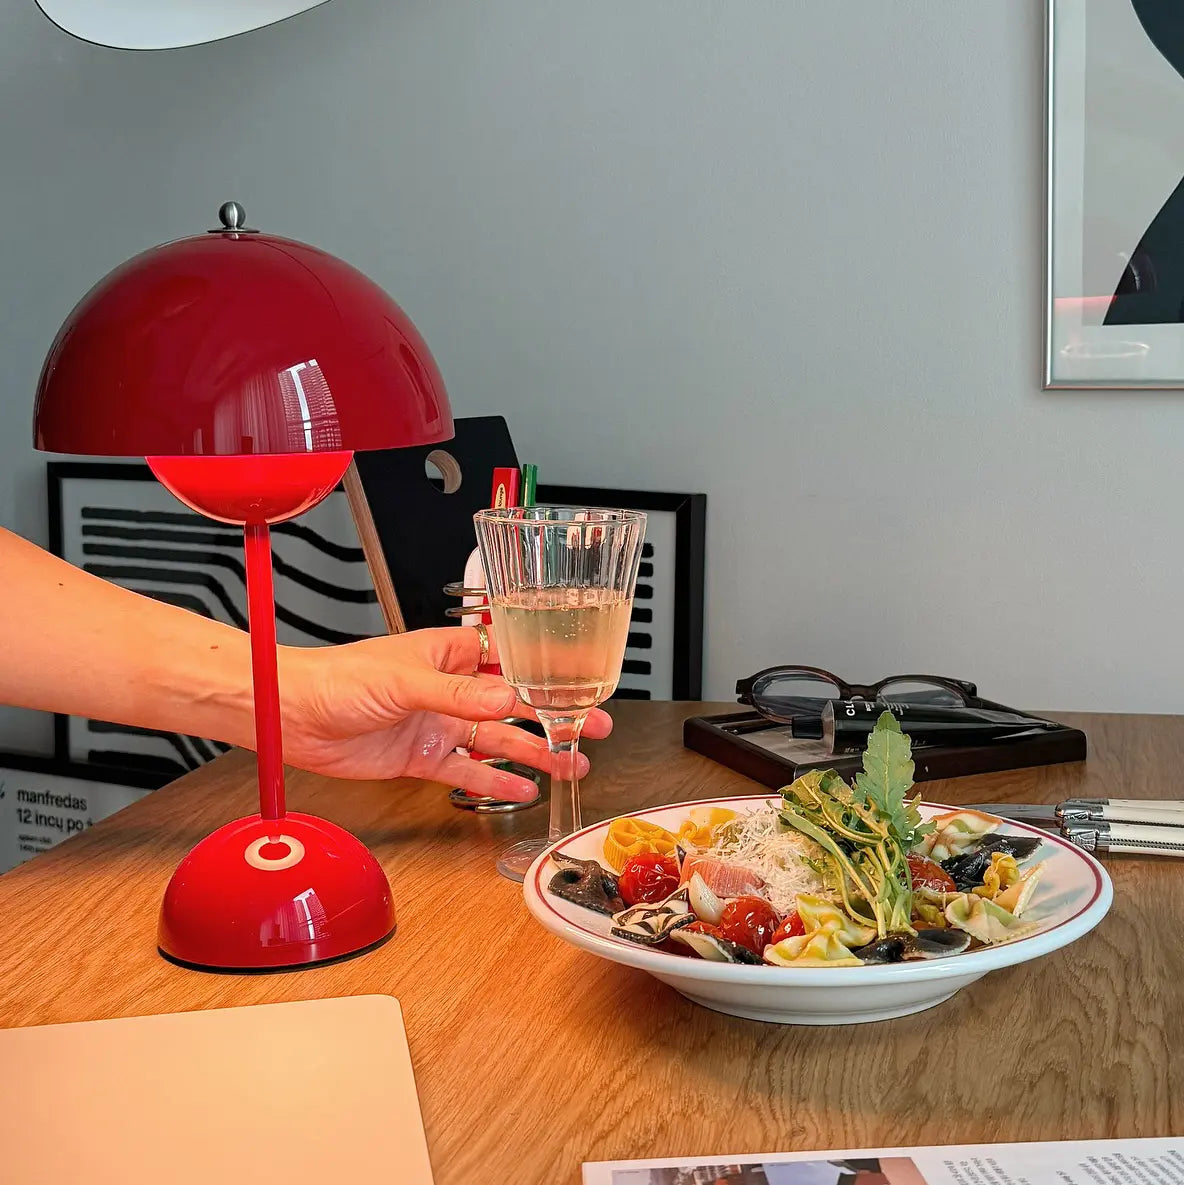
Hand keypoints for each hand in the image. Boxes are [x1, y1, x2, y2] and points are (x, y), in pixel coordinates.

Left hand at [277, 626, 612, 799]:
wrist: (291, 716)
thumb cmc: (336, 678)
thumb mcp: (401, 681)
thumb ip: (455, 694)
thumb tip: (503, 700)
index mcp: (448, 654)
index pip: (509, 659)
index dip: (546, 670)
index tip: (582, 681)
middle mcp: (449, 690)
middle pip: (513, 703)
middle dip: (554, 716)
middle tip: (593, 727)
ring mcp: (438, 725)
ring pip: (497, 740)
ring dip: (533, 753)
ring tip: (571, 766)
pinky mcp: (422, 758)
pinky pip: (468, 771)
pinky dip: (495, 782)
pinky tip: (523, 790)